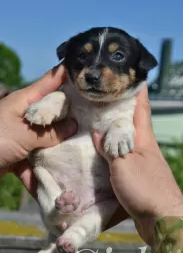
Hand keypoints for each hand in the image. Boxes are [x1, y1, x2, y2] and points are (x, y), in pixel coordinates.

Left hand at [0, 65, 76, 198]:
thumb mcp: (24, 135)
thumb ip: (50, 132)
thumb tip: (75, 126)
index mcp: (24, 101)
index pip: (49, 82)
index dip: (67, 76)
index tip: (86, 72)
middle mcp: (24, 114)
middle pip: (52, 111)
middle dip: (70, 115)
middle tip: (94, 114)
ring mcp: (22, 133)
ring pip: (47, 136)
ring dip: (59, 144)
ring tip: (81, 146)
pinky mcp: (19, 151)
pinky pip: (35, 158)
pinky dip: (40, 170)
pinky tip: (53, 179)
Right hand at [93, 83, 182, 244]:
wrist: (162, 219)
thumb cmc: (145, 188)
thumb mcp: (123, 165)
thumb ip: (110, 148)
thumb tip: (97, 132)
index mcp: (144, 138)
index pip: (142, 107)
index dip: (137, 90)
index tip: (130, 75)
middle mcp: (144, 147)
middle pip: (132, 123)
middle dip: (118, 110)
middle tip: (99, 99)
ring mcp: (142, 162)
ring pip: (125, 141)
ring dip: (112, 133)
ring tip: (94, 125)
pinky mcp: (137, 176)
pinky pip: (121, 158)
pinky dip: (111, 153)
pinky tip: (99, 155)